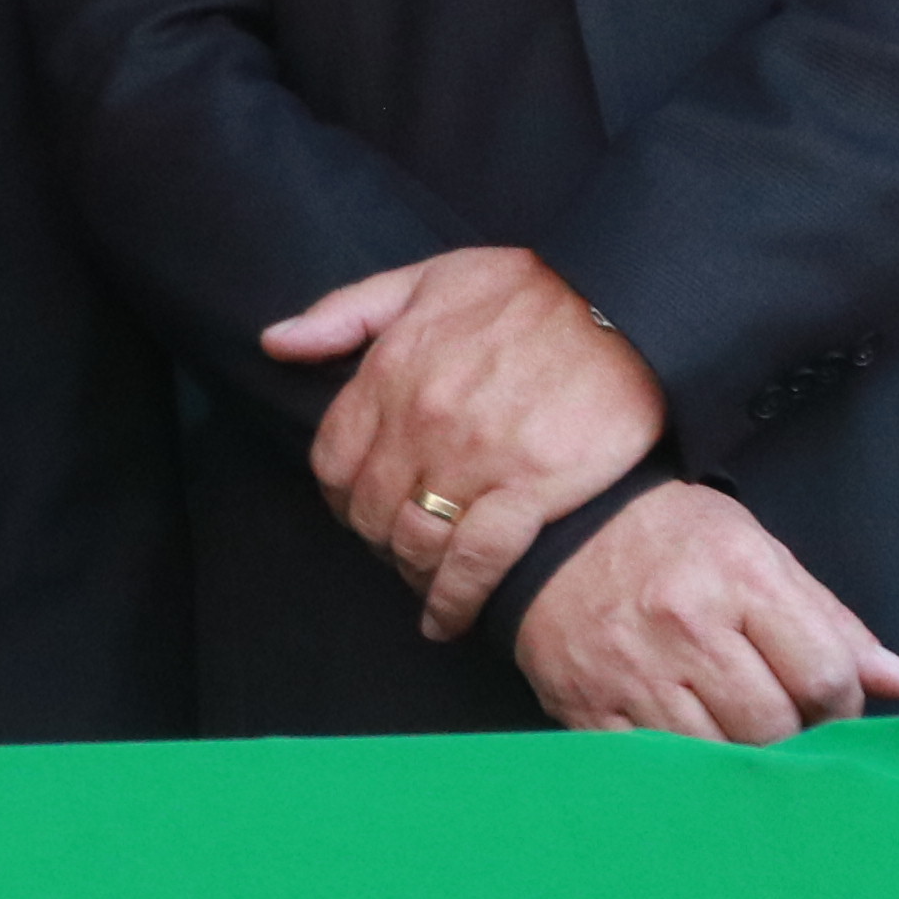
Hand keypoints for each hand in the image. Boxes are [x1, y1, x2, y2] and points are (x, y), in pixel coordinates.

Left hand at [264, 244, 668, 635]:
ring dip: (410, 570)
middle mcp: (424, 420)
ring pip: (415, 540)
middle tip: (393, 548)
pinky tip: (447, 619)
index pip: (333, 457)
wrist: (624, 306)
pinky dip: (455, 599)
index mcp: (391, 372)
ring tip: (421, 580)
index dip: (337, 493)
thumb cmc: (528, 288)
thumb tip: (274, 344)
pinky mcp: (533, 492)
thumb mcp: (425, 279)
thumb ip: (343, 314)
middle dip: (372, 536)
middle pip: (369, 507)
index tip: (354, 506)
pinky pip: (476, 562)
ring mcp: (476, 460)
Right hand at [512, 481, 898, 738]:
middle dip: (792, 736)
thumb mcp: (756, 553)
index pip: (826, 677)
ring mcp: (632, 667)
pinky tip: (689, 743)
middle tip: (783, 722)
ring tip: (735, 730)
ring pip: (720, 754)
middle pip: (775, 726)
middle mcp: (684, 622)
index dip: (844, 708)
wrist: (552, 527)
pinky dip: (684, 768)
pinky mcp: (589, 703)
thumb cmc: (670, 540)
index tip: (832, 708)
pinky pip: (658, 765)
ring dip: (740, 755)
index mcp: (738, 576)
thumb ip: (829, 621)